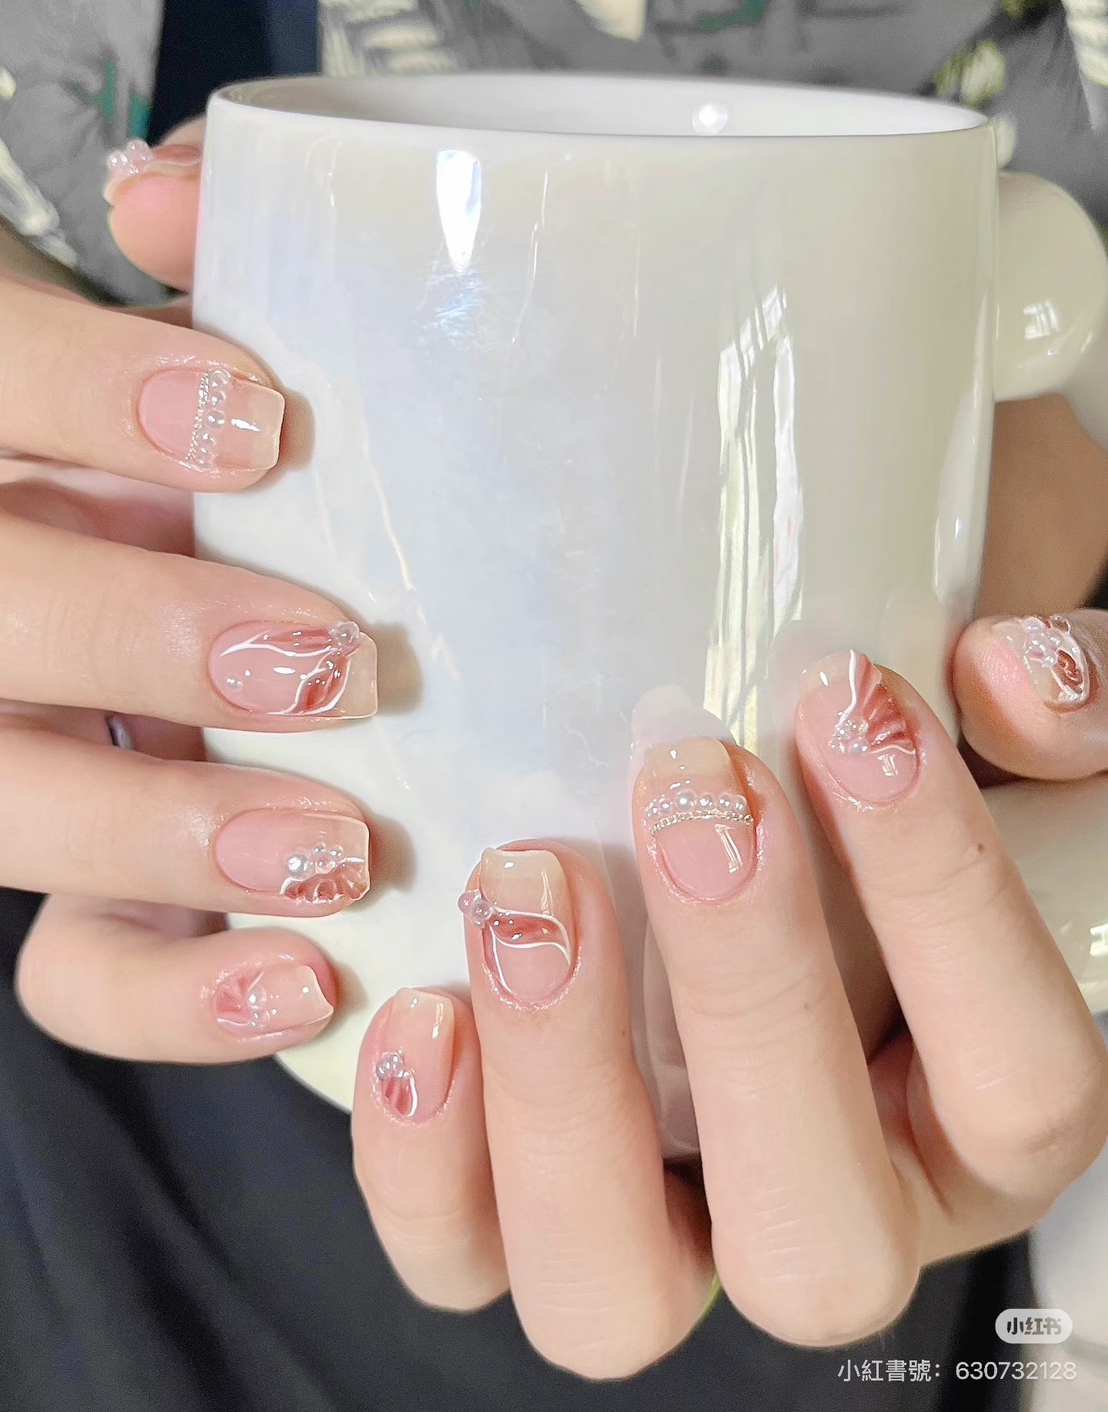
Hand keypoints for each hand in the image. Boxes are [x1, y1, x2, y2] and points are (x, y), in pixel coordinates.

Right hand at [3, 129, 377, 1058]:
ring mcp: (13, 750)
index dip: (80, 404)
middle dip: (142, 643)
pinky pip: (72, 974)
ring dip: (160, 837)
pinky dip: (174, 998)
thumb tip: (166, 199)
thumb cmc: (187, 436)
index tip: (257, 421)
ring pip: (4, 810)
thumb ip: (198, 246)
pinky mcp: (73, 886)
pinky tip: (303, 978)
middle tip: (328, 662)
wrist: (137, 536)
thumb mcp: (180, 336)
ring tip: (335, 848)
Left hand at [351, 642, 1107, 1373]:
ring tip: (530, 890)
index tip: (854, 707)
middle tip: (692, 802)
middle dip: (750, 1007)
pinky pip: (459, 1253)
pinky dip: (423, 1156)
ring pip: (615, 1295)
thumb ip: (1062, 708)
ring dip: (562, 1095)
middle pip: (815, 1244)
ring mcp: (667, 1230)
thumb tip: (1010, 678)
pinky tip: (423, 1001)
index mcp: (979, 1123)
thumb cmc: (870, 792)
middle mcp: (830, 1210)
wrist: (743, 818)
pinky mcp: (515, 1210)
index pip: (1018, 1080)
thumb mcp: (996, 742)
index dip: (946, 899)